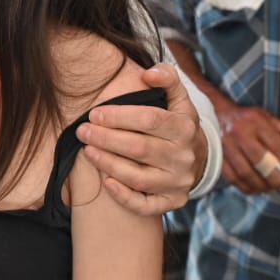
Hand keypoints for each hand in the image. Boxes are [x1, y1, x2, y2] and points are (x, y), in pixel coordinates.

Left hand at [77, 63, 200, 215]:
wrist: (197, 158)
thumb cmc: (176, 124)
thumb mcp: (178, 98)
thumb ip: (166, 78)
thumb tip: (148, 74)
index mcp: (184, 128)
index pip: (149, 120)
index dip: (119, 117)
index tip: (93, 113)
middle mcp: (183, 157)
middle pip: (140, 149)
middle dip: (106, 139)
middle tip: (82, 131)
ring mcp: (178, 182)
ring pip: (139, 178)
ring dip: (108, 164)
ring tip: (87, 150)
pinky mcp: (172, 202)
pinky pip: (147, 205)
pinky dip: (125, 197)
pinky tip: (106, 183)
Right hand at [216, 103, 279, 194]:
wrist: (213, 113)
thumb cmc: (241, 117)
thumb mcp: (261, 113)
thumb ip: (276, 123)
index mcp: (255, 122)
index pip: (276, 146)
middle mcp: (240, 134)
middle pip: (261, 162)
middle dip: (275, 179)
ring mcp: (226, 146)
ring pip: (245, 172)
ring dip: (261, 185)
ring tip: (272, 191)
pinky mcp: (217, 156)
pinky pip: (231, 176)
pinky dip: (245, 187)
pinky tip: (255, 190)